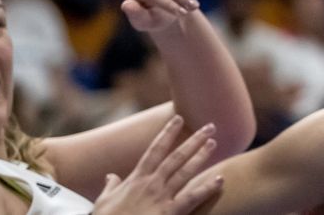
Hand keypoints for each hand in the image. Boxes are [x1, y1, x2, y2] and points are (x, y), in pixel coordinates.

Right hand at [92, 116, 222, 214]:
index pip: (155, 149)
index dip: (168, 133)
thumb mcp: (103, 202)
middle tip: (210, 126)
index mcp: (136, 179)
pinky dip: (207, 189)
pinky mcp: (170, 213)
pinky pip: (192, 198)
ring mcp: (162, 198)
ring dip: (201, 157)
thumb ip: (110, 187)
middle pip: (176, 156)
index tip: (178, 119)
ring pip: (186, 172)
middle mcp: (152, 184)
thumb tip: (111, 176)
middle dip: (194, 140)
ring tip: (214, 143)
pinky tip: (220, 180)